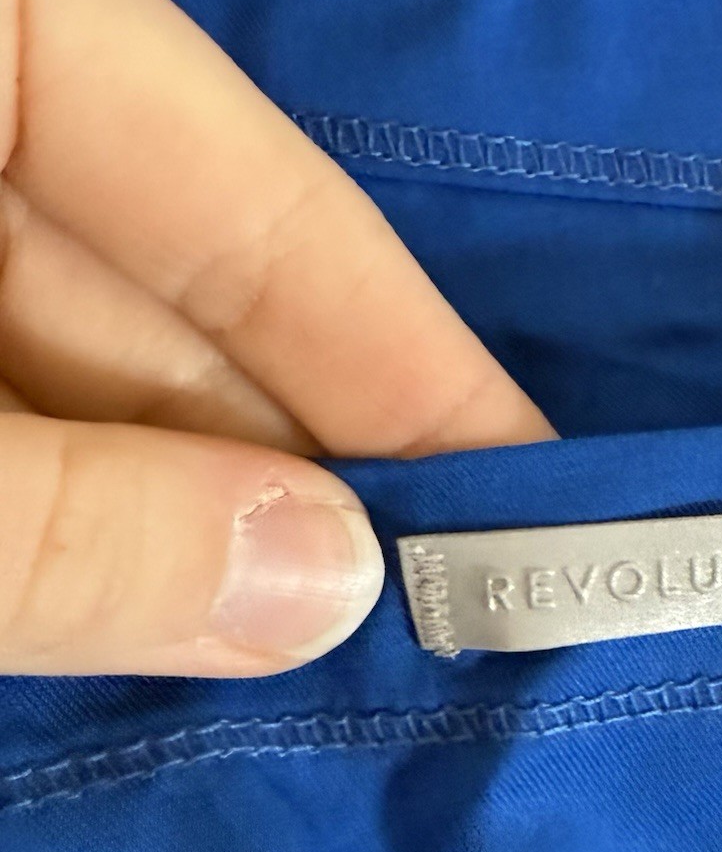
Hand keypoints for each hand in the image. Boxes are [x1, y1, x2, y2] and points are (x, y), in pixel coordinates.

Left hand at [0, 0, 553, 677]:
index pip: (245, 182)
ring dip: (173, 517)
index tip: (538, 497)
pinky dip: (52, 519)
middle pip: (165, 288)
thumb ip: (59, 516)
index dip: (401, 358)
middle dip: (290, 469)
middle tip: (435, 633)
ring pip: (62, 366)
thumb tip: (323, 587)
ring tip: (318, 669)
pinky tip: (154, 627)